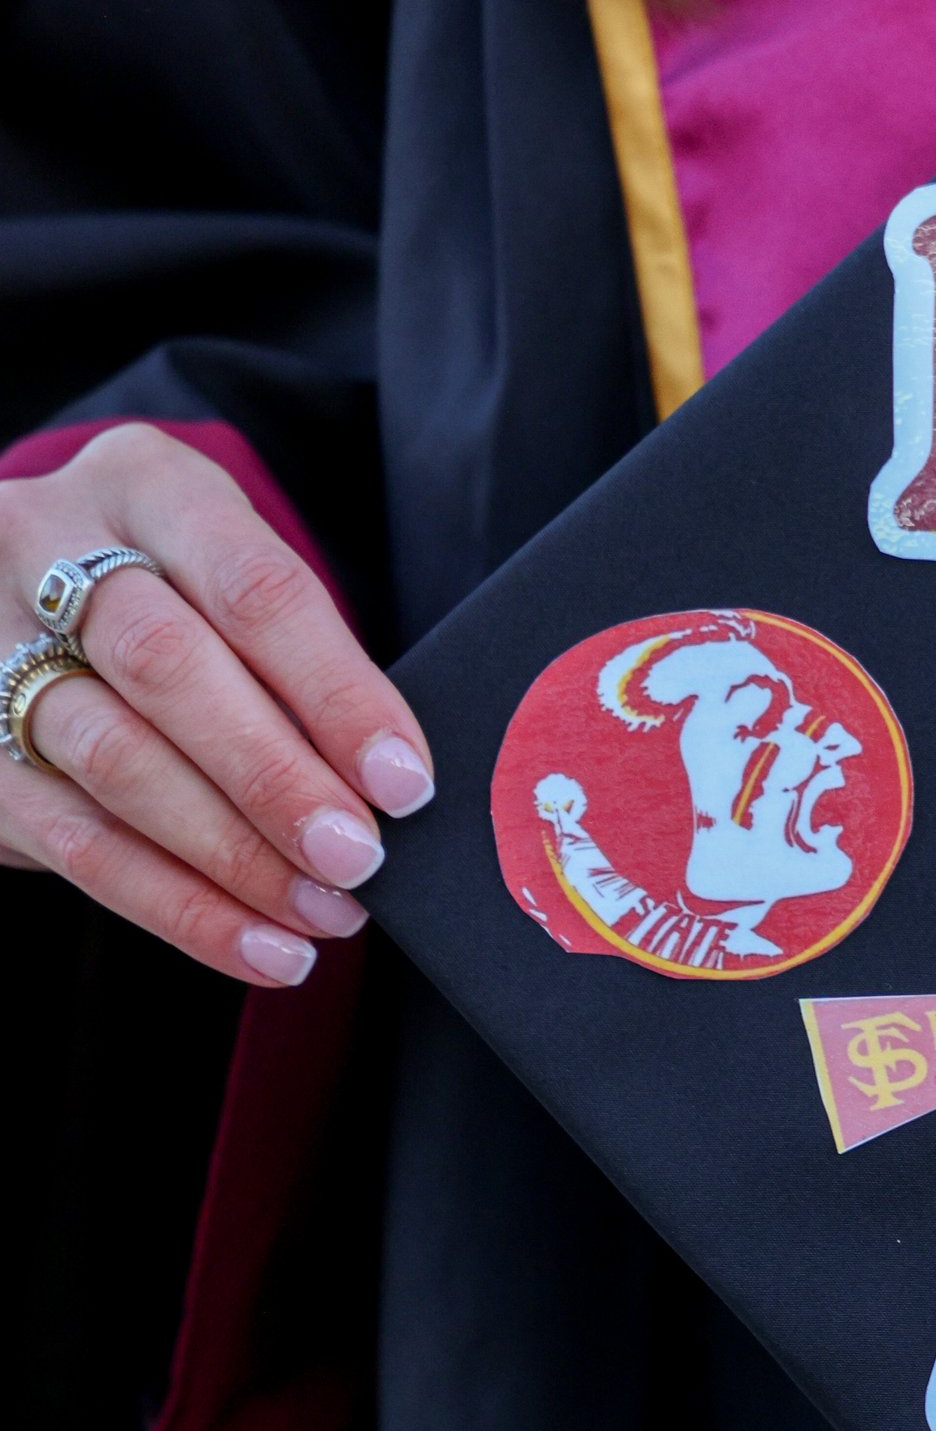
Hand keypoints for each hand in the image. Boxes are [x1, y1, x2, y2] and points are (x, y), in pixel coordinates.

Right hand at [0, 426, 432, 986]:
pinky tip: (258, 946)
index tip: (403, 780)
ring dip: (231, 855)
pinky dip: (178, 906)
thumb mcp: (230, 577)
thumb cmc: (180, 595)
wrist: (37, 598)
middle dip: (274, 776)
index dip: (334, 691)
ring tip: (321, 912)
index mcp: (145, 484)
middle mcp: (45, 544)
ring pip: (114, 758)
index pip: (252, 587)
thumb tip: (389, 787)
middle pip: (167, 667)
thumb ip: (296, 658)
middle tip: (357, 856)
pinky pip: (76, 841)